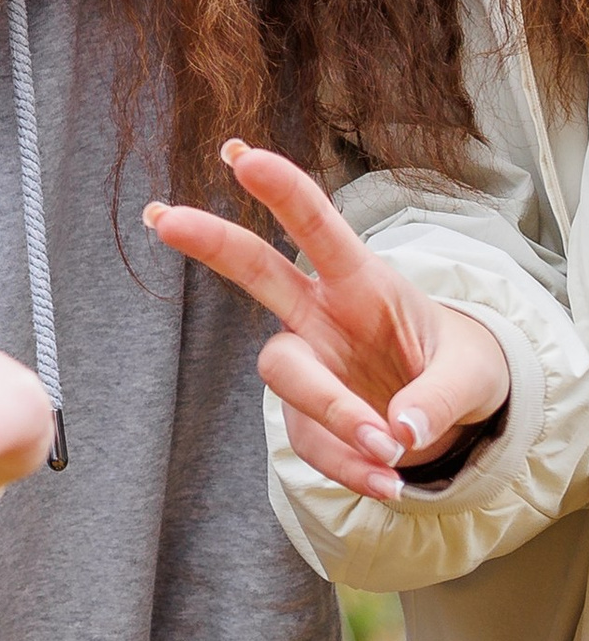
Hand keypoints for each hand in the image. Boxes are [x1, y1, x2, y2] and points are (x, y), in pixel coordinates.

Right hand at [146, 139, 509, 499]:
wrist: (448, 420)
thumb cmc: (456, 369)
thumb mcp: (474, 375)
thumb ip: (441, 397)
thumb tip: (399, 431)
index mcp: (363, 281)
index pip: (320, 229)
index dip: (284, 192)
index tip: (244, 157)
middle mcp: (320, 313)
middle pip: (255, 269)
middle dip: (211, 241)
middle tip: (166, 218)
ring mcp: (306, 362)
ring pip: (283, 371)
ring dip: (331, 411)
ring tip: (389, 452)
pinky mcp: (303, 415)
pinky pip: (310, 442)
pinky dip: (349, 467)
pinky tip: (387, 482)